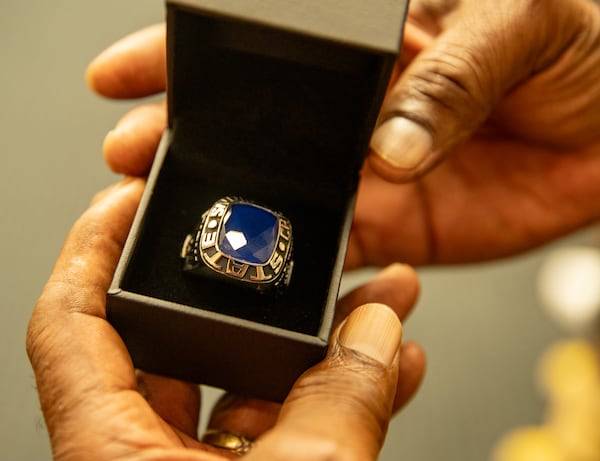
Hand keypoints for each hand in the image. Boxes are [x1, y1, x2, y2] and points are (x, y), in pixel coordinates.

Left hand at [26, 178, 424, 459]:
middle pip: (180, 338)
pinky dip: (327, 396)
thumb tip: (374, 332)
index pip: (71, 320)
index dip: (92, 245)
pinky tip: (384, 370)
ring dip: (314, 344)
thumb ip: (340, 404)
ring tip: (375, 305)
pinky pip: (278, 423)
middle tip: (293, 248)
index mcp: (113, 451)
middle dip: (252, 288)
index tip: (128, 193)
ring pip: (244, 381)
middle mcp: (140, 454)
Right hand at [87, 0, 599, 266]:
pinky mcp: (395, 226)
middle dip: (187, 134)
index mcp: (372, 41)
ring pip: (285, 191)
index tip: (134, 70)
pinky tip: (271, 265)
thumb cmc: (585, 49)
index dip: (197, 52)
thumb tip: (389, 141)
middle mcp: (357, 109)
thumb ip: (449, 77)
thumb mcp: (521, 23)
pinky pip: (338, 248)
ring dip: (238, 205)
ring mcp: (369, 171)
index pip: (271, 42)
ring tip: (186, 211)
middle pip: (256, 123)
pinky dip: (307, 263)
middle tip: (132, 149)